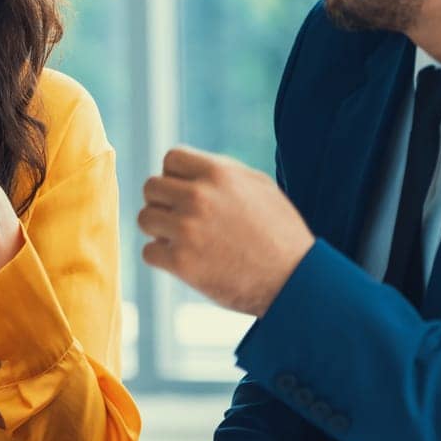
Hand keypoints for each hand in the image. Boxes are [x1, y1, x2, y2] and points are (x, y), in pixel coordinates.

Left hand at [138, 146, 314, 316]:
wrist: (295, 281)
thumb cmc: (280, 233)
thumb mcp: (259, 186)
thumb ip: (221, 172)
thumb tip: (185, 166)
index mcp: (218, 174)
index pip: (171, 159)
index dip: (176, 176)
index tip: (187, 193)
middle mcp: (199, 197)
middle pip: (151, 187)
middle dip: (163, 202)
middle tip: (182, 219)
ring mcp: (187, 229)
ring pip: (145, 218)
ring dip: (160, 230)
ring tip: (183, 239)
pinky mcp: (181, 262)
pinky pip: (149, 251)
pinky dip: (162, 258)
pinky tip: (186, 260)